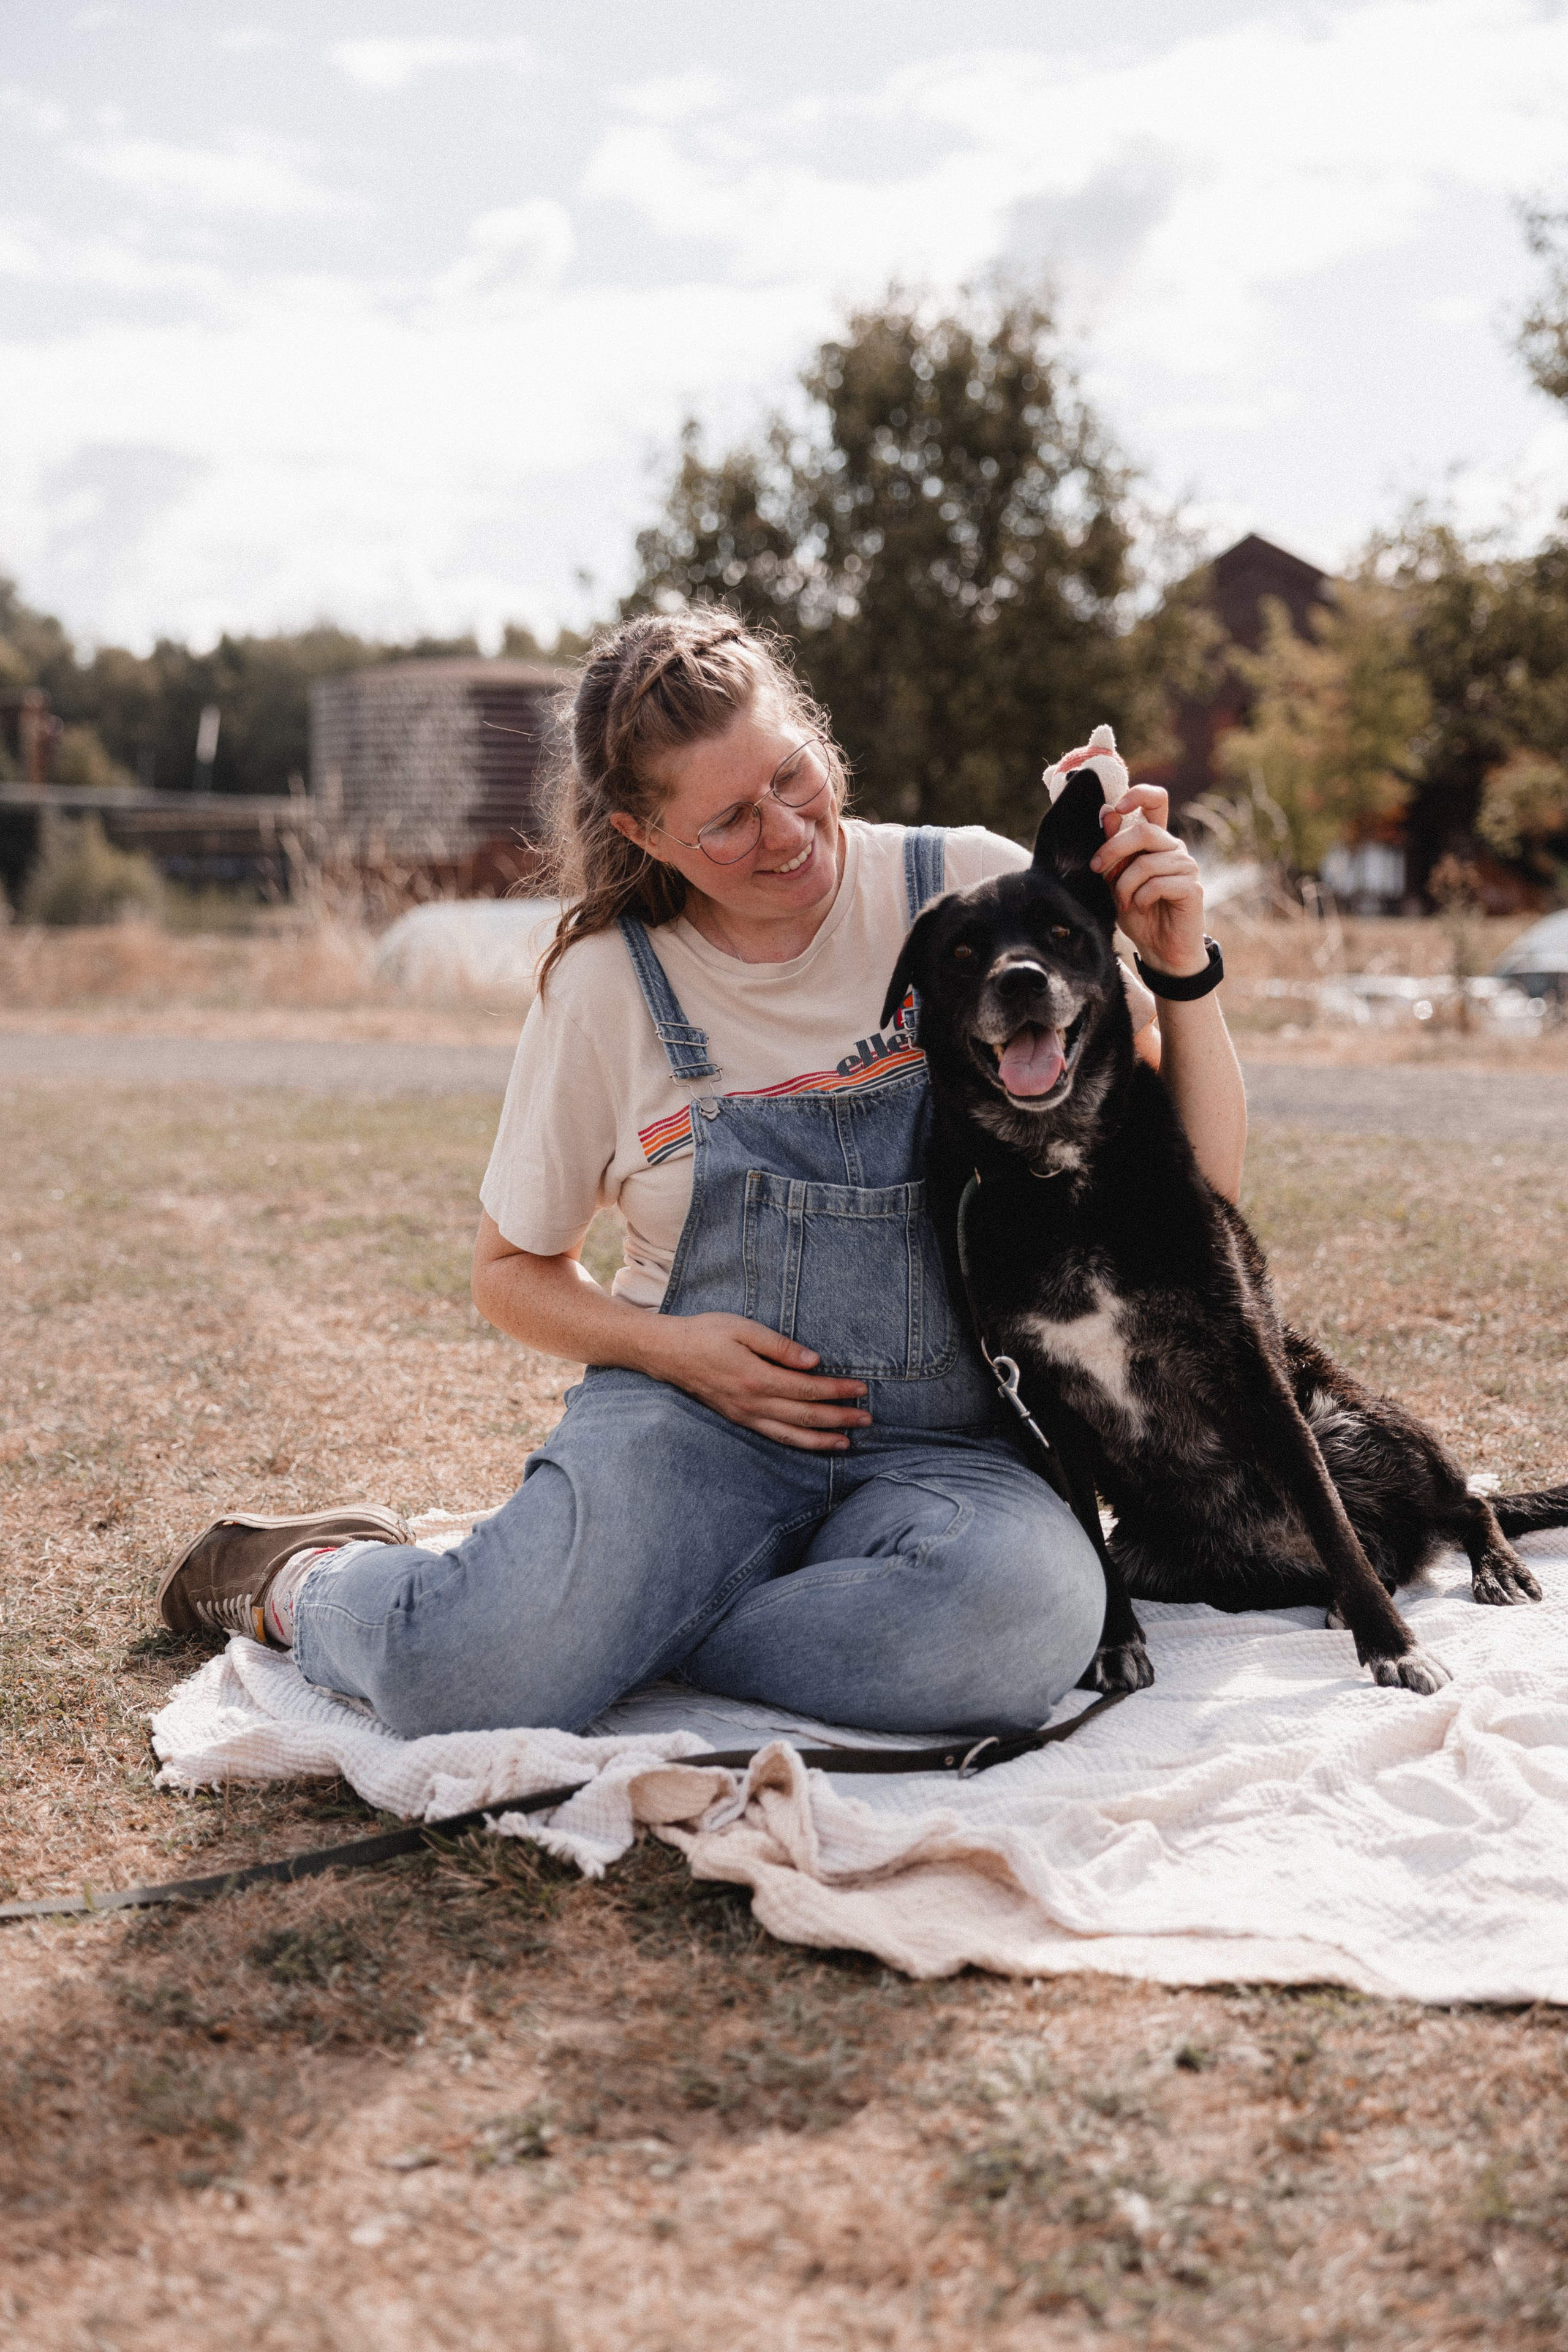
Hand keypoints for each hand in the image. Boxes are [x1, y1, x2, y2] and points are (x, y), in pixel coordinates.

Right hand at [644, 1312, 871, 1450]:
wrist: (667, 1353)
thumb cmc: (705, 1334)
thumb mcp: (743, 1329)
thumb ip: (779, 1346)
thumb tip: (813, 1361)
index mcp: (757, 1377)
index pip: (808, 1389)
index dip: (837, 1390)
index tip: (861, 1389)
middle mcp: (753, 1402)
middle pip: (805, 1416)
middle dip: (839, 1418)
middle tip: (867, 1418)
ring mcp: (745, 1415)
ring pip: (790, 1434)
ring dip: (821, 1439)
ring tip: (847, 1442)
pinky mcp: (738, 1418)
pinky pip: (773, 1436)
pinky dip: (797, 1443)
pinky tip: (812, 1443)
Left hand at [1089, 783, 1208, 977]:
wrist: (1159, 949)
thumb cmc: (1137, 912)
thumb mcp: (1115, 880)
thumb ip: (1112, 850)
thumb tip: (1107, 812)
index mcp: (1155, 841)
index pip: (1156, 801)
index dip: (1138, 795)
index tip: (1117, 808)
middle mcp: (1173, 848)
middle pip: (1144, 831)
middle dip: (1113, 850)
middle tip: (1097, 870)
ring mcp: (1186, 867)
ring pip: (1147, 862)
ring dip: (1124, 885)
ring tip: (1122, 902)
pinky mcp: (1192, 888)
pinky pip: (1159, 883)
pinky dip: (1141, 897)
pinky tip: (1141, 907)